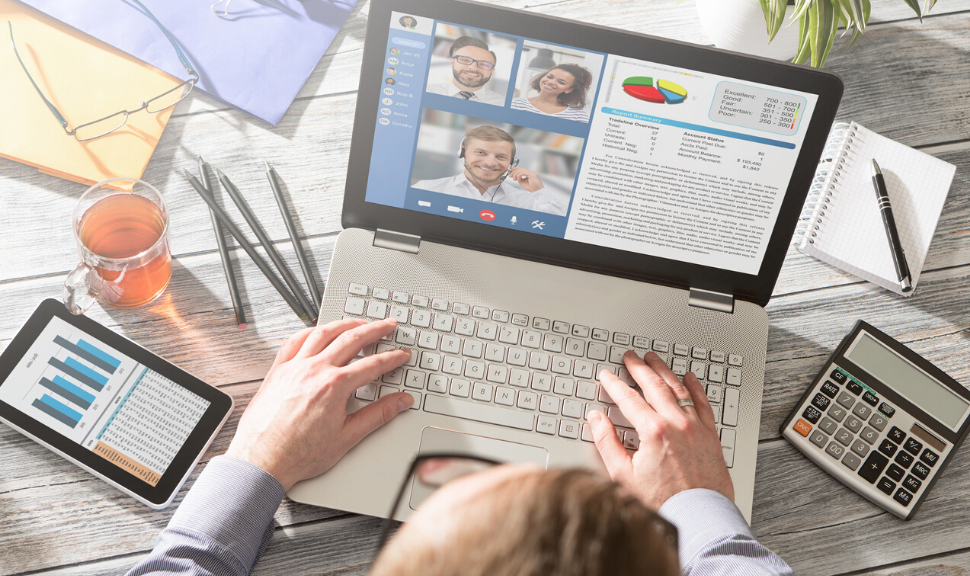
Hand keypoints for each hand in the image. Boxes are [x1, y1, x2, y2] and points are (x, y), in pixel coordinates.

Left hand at [226, 318, 412, 489]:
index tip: (401, 354)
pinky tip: (319, 331)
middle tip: (387, 325)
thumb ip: (379, 415)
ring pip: (323, 333)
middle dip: (375, 330)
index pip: (373, 364)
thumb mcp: (347, 437)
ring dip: (344, 324)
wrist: (262, 460)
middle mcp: (314, 370)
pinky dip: (311, 331)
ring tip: (358, 323)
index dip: (392, 358)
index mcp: (335, 386)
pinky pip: (295, 340)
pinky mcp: (278, 370)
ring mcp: (294, 367)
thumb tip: (400, 402)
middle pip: (351, 339)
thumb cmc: (299, 453)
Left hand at [507, 167, 543, 191]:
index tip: (510, 171)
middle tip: (510, 175)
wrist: (537, 192)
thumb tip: (515, 175)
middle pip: (521, 168)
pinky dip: (519, 175)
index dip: (515, 169)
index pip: (521, 169)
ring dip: (515, 174)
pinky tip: (518, 179)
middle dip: (514, 171)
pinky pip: (523, 172)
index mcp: (529, 174)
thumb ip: (519, 178)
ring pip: (521, 170)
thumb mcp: (523, 182)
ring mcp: (532, 173)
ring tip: (514, 179)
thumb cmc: (532, 188)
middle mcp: (531, 172)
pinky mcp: (532, 174)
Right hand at [588, 351, 732, 510]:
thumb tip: (596, 420)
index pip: (628, 398)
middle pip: (654, 386)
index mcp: (653, 431)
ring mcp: (696, 428)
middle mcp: (677, 424)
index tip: (607, 376)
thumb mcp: (622, 475)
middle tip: (631, 357)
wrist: (698, 516)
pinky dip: (695, 388)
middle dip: (640, 368)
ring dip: (664, 371)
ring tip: (654, 360)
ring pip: (679, 389)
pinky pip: (703, 403)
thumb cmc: (661, 502)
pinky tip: (689, 378)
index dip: (614, 384)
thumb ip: (606, 443)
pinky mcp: (711, 435)